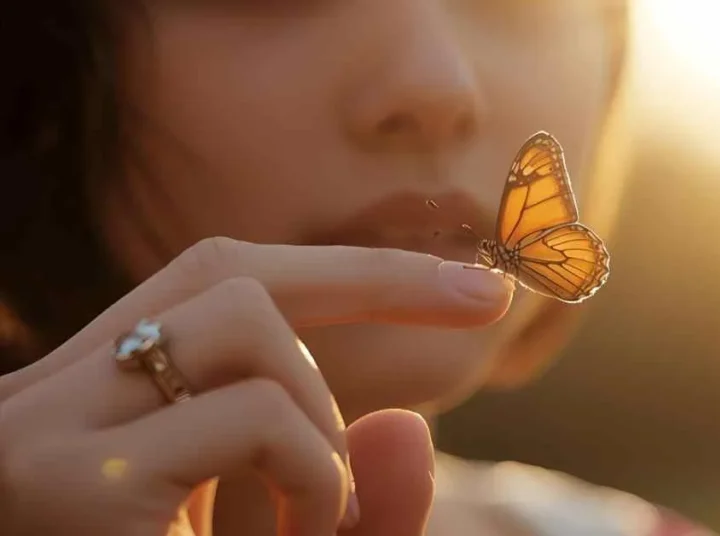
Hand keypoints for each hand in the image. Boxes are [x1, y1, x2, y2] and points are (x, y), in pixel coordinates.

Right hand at [0, 237, 512, 535]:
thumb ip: (363, 510)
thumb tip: (405, 424)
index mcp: (104, 409)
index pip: (218, 281)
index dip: (353, 272)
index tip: (482, 290)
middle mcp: (57, 402)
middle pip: (227, 276)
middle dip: (353, 312)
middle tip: (367, 442)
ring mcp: (54, 435)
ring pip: (242, 321)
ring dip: (320, 418)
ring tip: (306, 514)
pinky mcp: (80, 483)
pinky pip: (253, 418)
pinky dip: (313, 471)